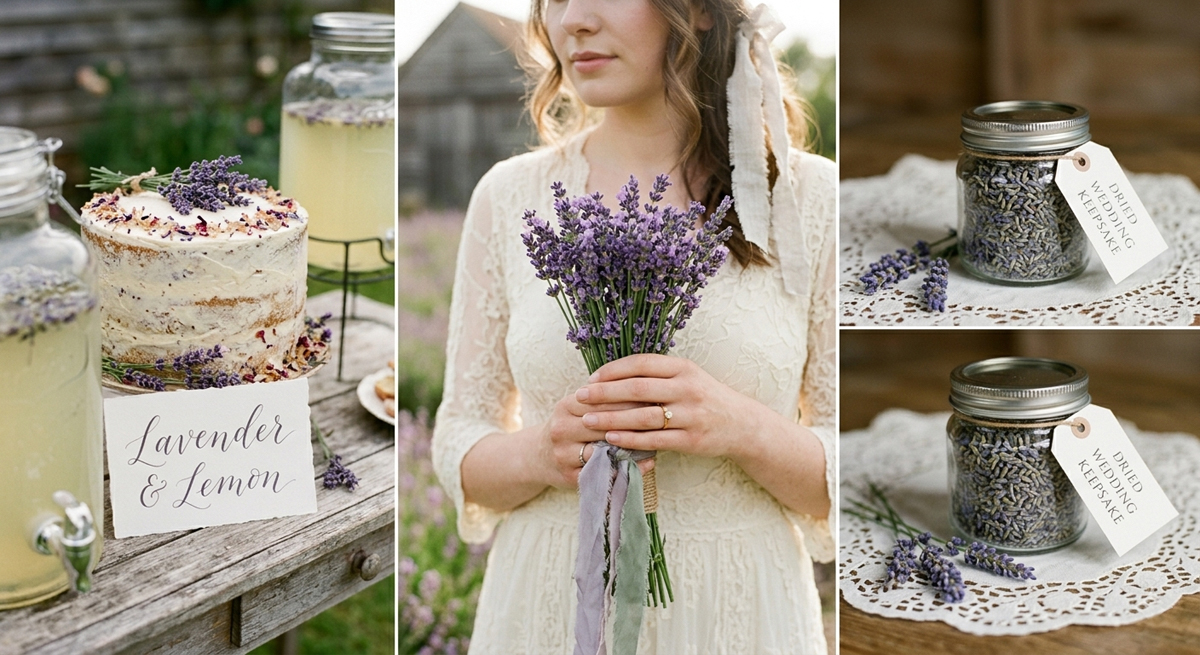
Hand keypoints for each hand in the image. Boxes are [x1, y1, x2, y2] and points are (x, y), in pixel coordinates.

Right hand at [540, 390, 652, 487]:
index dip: (630, 396)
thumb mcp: (579, 407)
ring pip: (604, 447)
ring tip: (659, 438)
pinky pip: (604, 471)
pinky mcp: (569, 476)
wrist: (538, 457)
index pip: (602, 397)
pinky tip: (649, 462)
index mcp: (566, 406)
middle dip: (635, 418)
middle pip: (604, 422)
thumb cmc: (570, 427)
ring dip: (633, 444)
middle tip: (664, 415)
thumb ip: (604, 398)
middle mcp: (562, 428)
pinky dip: (629, 466)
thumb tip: (645, 385)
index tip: (656, 394)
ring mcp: (564, 454)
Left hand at [573, 354, 763, 459]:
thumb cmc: (705, 398)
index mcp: (683, 368)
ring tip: (588, 420)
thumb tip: (613, 375)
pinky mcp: (691, 440)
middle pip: (638, 389)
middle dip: (604, 393)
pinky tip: (611, 439)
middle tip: (580, 396)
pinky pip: (654, 440)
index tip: (591, 377)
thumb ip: (657, 374)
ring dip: (611, 418)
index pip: (641, 364)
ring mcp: (690, 415)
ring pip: (643, 416)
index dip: (613, 370)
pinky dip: (630, 440)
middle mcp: (687, 388)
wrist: (741, 424)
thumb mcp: (686, 377)